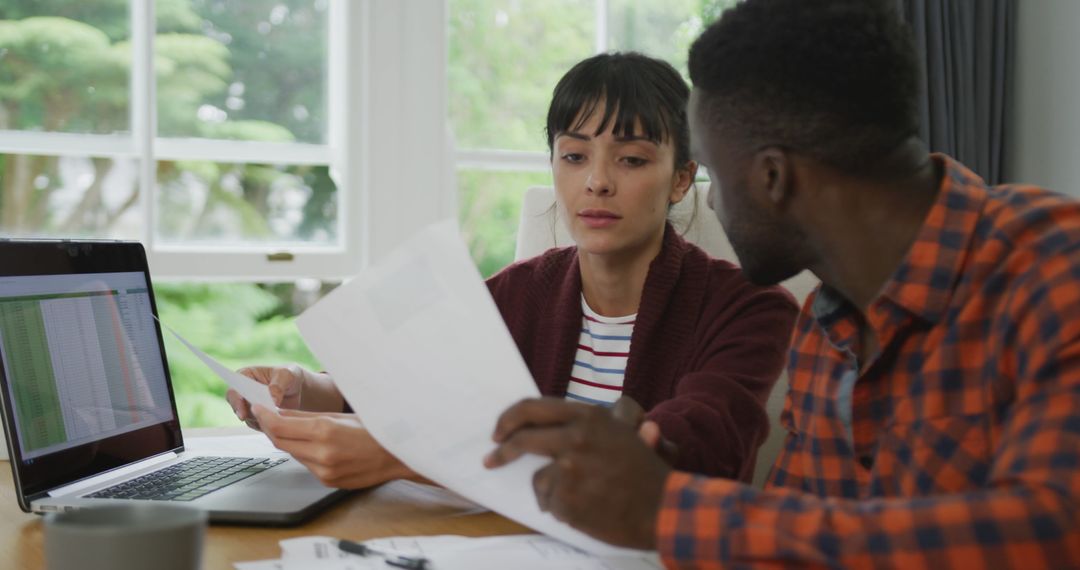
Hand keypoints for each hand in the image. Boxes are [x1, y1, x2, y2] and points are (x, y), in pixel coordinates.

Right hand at [228, 365, 341, 429]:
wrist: (297, 387)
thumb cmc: (289, 375)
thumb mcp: (286, 375)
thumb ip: (278, 386)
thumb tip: (271, 401)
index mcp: (245, 375)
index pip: (234, 389)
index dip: (236, 400)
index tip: (242, 411)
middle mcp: (243, 392)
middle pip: (237, 406)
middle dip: (247, 414)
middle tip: (258, 418)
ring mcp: (249, 406)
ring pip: (247, 418)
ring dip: (259, 420)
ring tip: (274, 417)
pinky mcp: (258, 417)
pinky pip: (258, 425)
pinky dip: (266, 425)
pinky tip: (277, 423)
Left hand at [250, 406, 412, 488]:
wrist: (398, 456)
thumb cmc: (375, 430)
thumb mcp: (341, 415)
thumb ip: (308, 416)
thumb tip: (280, 413)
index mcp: (325, 431)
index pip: (280, 426)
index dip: (264, 417)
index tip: (258, 408)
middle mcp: (321, 454)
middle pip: (281, 442)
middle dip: (271, 428)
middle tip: (267, 415)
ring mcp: (324, 471)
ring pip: (292, 454)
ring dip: (288, 441)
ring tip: (292, 427)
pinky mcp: (327, 482)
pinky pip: (306, 465)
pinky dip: (304, 452)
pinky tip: (313, 444)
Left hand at [483, 398, 670, 548]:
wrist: (662, 508)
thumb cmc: (643, 472)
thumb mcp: (620, 433)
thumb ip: (584, 426)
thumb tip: (541, 426)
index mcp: (588, 416)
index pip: (532, 408)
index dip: (509, 419)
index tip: (499, 431)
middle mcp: (575, 437)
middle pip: (522, 440)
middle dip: (502, 452)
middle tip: (491, 459)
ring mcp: (569, 468)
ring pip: (538, 478)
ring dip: (552, 490)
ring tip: (582, 496)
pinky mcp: (566, 498)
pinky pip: (550, 503)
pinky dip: (563, 508)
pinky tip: (587, 509)